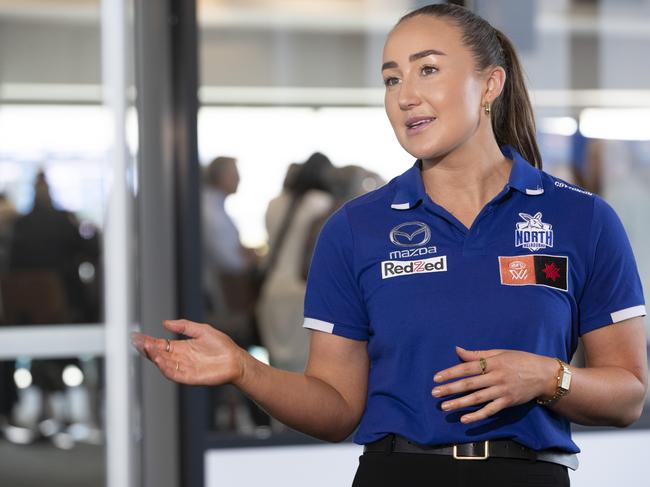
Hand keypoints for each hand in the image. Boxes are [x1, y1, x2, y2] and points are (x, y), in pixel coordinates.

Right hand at [131, 319, 246, 385]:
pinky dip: (166, 368)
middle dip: (148, 349)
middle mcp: (180, 358)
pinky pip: (174, 374)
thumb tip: (165, 323)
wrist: (235, 360)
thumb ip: (184, 326)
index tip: (138, 336)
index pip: (160, 345)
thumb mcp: (201, 330)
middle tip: (139, 342)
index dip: (149, 341)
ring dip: (155, 358)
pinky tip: (160, 361)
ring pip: (164, 364)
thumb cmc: (222, 346)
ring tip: (148, 349)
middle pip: (159, 354)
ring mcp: (184, 368)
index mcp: (181, 347)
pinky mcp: (189, 377)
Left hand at [431, 346, 556, 423]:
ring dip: (459, 403)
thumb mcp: (499, 353)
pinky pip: (490, 410)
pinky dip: (477, 415)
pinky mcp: (508, 402)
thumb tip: (457, 350)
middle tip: (435, 393)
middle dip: (450, 389)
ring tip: (445, 406)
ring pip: (477, 398)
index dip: (451, 372)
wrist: (544, 375)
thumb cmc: (520, 360)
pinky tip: (465, 418)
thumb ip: (477, 354)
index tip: (437, 377)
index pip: (467, 368)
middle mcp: (496, 377)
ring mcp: (502, 391)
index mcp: (493, 363)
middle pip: (469, 384)